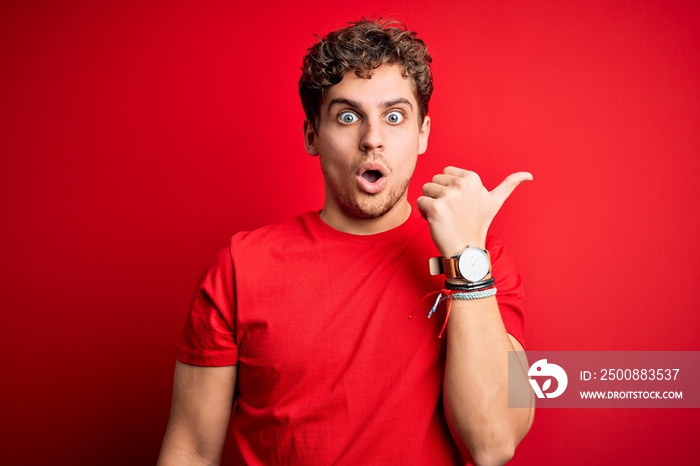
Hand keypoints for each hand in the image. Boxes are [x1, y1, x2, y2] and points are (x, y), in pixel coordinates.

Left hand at [417, 167, 532, 256]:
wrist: (466, 249)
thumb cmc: (477, 224)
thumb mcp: (495, 202)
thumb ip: (509, 185)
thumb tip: (529, 175)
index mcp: (472, 178)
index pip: (445, 172)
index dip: (448, 188)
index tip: (459, 203)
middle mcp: (461, 184)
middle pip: (434, 180)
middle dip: (438, 195)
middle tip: (452, 212)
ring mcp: (449, 196)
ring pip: (425, 190)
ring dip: (430, 204)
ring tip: (445, 217)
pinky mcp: (436, 207)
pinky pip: (419, 202)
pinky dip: (423, 213)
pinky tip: (436, 222)